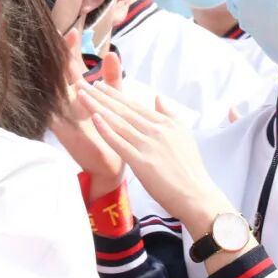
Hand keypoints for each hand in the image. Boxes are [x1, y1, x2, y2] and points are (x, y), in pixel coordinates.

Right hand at [49, 31, 124, 200]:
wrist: (110, 164)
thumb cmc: (111, 130)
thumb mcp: (114, 100)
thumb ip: (112, 78)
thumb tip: (113, 53)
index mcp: (81, 91)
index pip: (73, 65)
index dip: (71, 49)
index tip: (73, 31)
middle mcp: (69, 100)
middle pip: (59, 74)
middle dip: (58, 57)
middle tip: (55, 39)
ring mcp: (63, 114)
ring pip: (52, 91)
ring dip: (50, 76)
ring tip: (45, 58)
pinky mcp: (62, 130)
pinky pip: (51, 115)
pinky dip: (48, 105)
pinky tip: (43, 93)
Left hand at [77, 80, 233, 236]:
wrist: (195, 195)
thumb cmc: (189, 169)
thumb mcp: (183, 135)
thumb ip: (169, 115)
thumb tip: (158, 97)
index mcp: (164, 123)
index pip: (134, 105)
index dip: (114, 94)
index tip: (98, 85)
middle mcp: (155, 130)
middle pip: (123, 110)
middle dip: (100, 95)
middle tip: (82, 83)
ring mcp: (148, 145)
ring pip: (118, 122)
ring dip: (98, 107)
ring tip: (82, 95)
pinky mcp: (142, 162)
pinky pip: (120, 143)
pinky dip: (107, 130)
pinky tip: (94, 118)